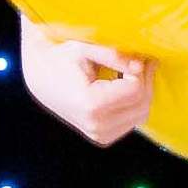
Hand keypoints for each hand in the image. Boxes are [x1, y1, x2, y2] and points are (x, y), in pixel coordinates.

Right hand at [21, 25, 154, 146]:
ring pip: (141, 115)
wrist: (41, 79)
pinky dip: (135, 105)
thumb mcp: (85, 49)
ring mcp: (99, 135)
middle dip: (146, 81)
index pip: (135, 90)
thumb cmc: (60, 60)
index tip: (137, 55)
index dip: (141, 70)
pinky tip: (124, 88)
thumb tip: (142, 65)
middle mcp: (96, 125)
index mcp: (91, 105)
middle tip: (142, 61)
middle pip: (142, 105)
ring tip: (131, 73)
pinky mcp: (103, 137)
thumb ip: (115, 56)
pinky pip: (132, 121)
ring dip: (142, 93)